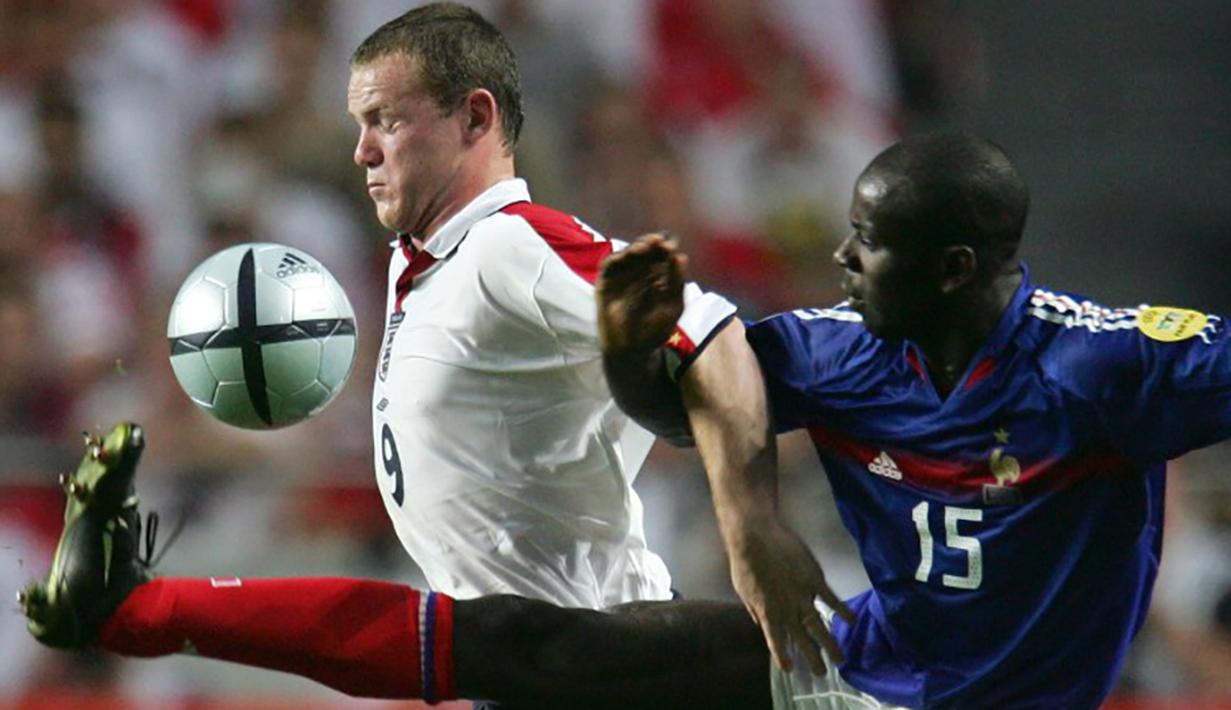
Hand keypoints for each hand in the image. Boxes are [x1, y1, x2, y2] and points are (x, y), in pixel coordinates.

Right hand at [596, 233, 686, 352]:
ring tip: (645, 247)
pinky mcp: (606, 283)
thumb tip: (681, 256)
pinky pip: (609, 265)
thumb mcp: (673, 306)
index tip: (671, 245)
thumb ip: (677, 282)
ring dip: (636, 247)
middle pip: (645, 251)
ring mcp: (622, 276)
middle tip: (659, 241)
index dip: (666, 248)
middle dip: (652, 244)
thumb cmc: (656, 330)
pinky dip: (617, 257)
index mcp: (658, 276)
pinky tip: (627, 254)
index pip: (662, 256)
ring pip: (628, 254)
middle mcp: (640, 273)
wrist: (633, 350)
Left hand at [729, 520, 854, 674]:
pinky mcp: (814, 579)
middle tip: (820, 673)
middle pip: (802, 639)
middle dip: (812, 658)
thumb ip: (754, 610)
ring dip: (830, 644)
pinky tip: (852, 621)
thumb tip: (761, 624)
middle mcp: (787, 609)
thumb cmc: (745, 563)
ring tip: (840, 660)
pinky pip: (831, 599)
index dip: (782, 656)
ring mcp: (802, 595)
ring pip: (819, 625)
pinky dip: (843, 611)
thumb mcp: (744, 592)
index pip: (776, 641)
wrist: (755, 537)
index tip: (789, 669)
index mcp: (767, 613)